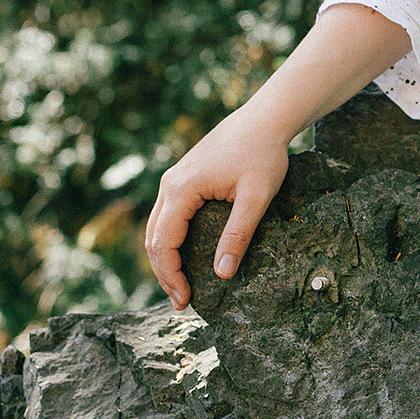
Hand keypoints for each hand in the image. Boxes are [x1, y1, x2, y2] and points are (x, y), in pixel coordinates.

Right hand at [144, 109, 290, 309]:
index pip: (163, 243)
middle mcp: (170, 184)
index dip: (170, 275)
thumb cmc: (264, 154)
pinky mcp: (185, 177)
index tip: (186, 299)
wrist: (265, 118)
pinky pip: (168, 215)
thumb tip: (222, 273)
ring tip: (182, 284)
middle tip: (182, 301)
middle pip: (154, 238)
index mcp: (182, 190)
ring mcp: (174, 179)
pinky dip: (171, 239)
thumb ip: (239, 235)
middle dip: (165, 273)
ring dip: (165, 258)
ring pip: (157, 227)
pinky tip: (187, 255)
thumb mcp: (257, 197)